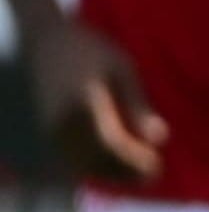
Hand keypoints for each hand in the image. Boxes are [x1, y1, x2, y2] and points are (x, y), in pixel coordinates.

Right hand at [28, 18, 165, 186]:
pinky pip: (68, 157)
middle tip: (152, 172)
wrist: (45, 39)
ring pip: (81, 163)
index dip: (134, 161)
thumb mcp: (122, 68)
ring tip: (138, 171)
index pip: (111, 145)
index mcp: (83, 105)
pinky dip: (92, 165)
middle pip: (95, 160)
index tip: (157, 164)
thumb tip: (160, 139)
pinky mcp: (46, 129)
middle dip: (125, 171)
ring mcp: (50, 127)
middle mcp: (62, 121)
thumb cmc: (88, 48)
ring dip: (110, 172)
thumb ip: (138, 104)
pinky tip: (113, 162)